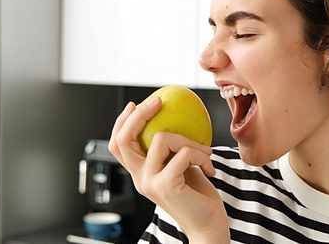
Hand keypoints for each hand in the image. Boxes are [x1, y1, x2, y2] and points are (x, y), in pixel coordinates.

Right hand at [108, 97, 229, 242]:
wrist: (209, 226)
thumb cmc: (199, 195)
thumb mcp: (183, 166)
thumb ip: (174, 149)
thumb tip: (177, 117)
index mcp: (140, 174)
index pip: (118, 146)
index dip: (121, 123)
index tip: (136, 105)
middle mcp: (139, 179)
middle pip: (124, 139)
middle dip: (139, 115)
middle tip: (159, 102)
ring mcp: (149, 183)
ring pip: (161, 139)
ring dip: (190, 141)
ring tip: (205, 152)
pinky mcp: (165, 185)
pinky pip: (184, 153)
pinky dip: (201, 155)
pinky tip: (210, 168)